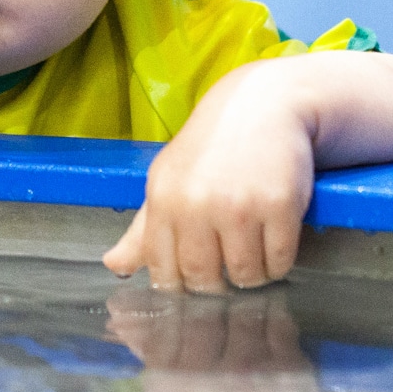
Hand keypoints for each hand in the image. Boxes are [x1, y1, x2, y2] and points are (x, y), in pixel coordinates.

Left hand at [104, 58, 313, 291]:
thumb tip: (113, 265)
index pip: (164, 273)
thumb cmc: (211, 149)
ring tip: (253, 249)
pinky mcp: (278, 205)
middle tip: (228, 265)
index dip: (182, 286)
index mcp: (163, 200)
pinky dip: (279, 262)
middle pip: (204, 280)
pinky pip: (279, 261)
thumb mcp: (167, 180)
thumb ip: (142, 229)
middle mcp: (196, 204)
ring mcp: (238, 205)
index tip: (196, 278)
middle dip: (218, 283)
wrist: (263, 105)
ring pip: (245, 276)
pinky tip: (273, 239)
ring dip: (252, 275)